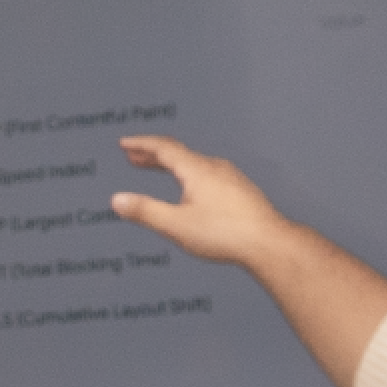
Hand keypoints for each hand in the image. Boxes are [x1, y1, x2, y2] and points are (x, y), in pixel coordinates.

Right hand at [109, 134, 314, 267]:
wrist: (268, 243)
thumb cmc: (225, 234)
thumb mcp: (176, 225)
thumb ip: (145, 212)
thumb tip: (118, 200)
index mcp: (197, 170)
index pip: (164, 148)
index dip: (141, 144)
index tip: (125, 143)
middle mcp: (215, 168)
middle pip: (179, 154)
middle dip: (153, 154)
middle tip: (134, 156)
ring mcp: (230, 178)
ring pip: (195, 164)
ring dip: (172, 165)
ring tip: (158, 170)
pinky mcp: (239, 190)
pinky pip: (208, 174)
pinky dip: (189, 175)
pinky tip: (191, 189)